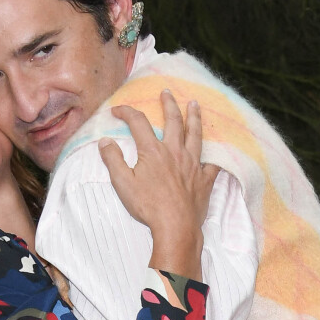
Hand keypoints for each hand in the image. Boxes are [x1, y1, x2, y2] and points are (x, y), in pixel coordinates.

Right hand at [98, 91, 218, 279]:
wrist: (175, 226)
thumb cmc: (147, 206)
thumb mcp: (122, 182)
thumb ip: (113, 159)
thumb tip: (104, 141)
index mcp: (153, 151)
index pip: (138, 122)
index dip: (126, 112)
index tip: (117, 110)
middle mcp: (175, 152)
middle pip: (173, 121)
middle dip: (168, 104)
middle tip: (166, 92)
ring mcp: (193, 164)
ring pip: (195, 134)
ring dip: (194, 117)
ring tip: (195, 105)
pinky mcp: (204, 179)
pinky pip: (212, 162)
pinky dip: (213, 154)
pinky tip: (214, 150)